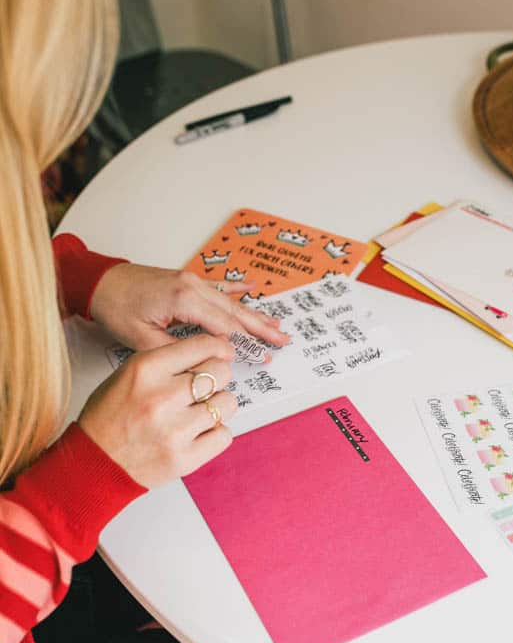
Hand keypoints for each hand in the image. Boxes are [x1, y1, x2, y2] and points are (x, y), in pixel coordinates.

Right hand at [79, 335, 236, 487]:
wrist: (94, 463)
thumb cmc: (109, 417)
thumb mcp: (128, 374)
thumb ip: (167, 362)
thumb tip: (211, 354)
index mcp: (146, 370)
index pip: (202, 346)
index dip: (218, 348)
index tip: (222, 354)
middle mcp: (161, 397)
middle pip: (220, 373)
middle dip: (218, 377)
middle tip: (206, 386)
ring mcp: (175, 430)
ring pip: (226, 403)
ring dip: (217, 406)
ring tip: (199, 411)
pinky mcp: (185, 458)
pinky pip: (224, 435)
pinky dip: (216, 433)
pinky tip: (198, 432)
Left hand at [90, 263, 289, 351]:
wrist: (99, 281)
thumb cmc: (116, 307)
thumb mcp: (142, 338)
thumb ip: (176, 351)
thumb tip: (204, 363)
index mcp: (184, 300)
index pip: (223, 327)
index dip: (243, 345)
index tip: (260, 358)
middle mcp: (193, 286)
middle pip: (234, 312)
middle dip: (259, 328)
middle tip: (282, 341)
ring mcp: (192, 280)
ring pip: (230, 301)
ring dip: (253, 313)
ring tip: (276, 324)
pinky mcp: (186, 280)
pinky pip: (218, 286)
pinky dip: (236, 289)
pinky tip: (252, 288)